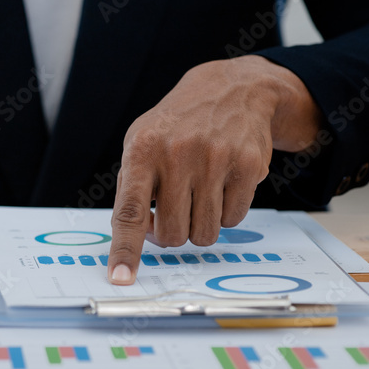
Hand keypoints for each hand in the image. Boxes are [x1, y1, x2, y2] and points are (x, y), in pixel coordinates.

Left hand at [106, 56, 322, 284]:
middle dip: (173, 234)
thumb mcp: (141, 144)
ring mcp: (215, 159)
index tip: (120, 278)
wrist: (230, 90)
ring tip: (199, 194)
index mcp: (142, 151)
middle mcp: (176, 154)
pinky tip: (222, 184)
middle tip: (176, 212)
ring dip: (201, 225)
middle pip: (173, 234)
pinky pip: (234, 219)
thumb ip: (133, 190)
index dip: (125, 249)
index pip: (130, 212)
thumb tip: (138, 238)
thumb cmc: (176, 127)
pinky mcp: (248, 166)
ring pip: (205, 233)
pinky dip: (226, 212)